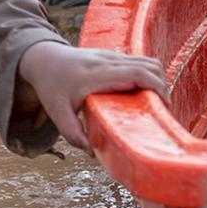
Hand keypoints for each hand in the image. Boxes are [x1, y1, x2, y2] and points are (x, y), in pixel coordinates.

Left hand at [14, 40, 168, 150]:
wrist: (43, 59)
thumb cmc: (51, 86)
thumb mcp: (56, 113)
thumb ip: (73, 134)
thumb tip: (92, 152)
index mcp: (100, 74)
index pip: (139, 73)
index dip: (157, 87)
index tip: (162, 106)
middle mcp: (110, 60)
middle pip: (150, 65)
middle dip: (163, 86)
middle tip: (161, 109)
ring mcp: (113, 55)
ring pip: (148, 60)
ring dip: (158, 79)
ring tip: (155, 102)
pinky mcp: (114, 55)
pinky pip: (140, 61)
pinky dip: (149, 75)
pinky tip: (143, 92)